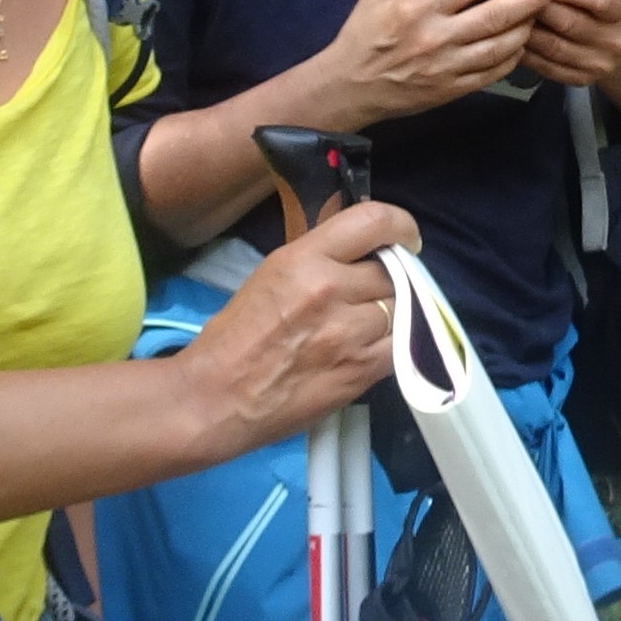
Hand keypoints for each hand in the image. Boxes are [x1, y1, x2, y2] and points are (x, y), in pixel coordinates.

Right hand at [185, 200, 422, 448]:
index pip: (374, 222)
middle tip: (376, 291)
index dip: (401, 226)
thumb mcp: (273, 275)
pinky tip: (374, 346)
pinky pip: (403, 346)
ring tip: (370, 323)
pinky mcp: (362, 370)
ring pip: (404, 309)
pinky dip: (396, 344)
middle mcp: (331, 290)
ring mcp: (350, 333)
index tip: (404, 238)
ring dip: (394, 314)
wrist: (216, 399)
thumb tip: (363, 246)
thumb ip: (321, 258)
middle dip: (392, 278)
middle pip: (395, 271)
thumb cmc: (236, 336)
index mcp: (303, 260)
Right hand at [324, 0, 541, 125]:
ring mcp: (448, 67)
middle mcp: (437, 37)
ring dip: (525, 29)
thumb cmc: (364, 34)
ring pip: (500, 47)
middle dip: (527, 1)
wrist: (350, 87)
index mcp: (419, 8)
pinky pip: (492, 74)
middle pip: (494, 16)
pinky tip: (519, 45)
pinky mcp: (453, 89)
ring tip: (537, 15)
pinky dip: (512, 59)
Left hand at [520, 0, 620, 90]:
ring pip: (552, 46)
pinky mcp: (581, 78)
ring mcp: (597, 63)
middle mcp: (614, 41)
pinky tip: (514, 38)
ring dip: (525, 29)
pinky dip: (526, 51)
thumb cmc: (610, 11)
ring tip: (508, 14)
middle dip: (537, 7)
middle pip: (568, 23)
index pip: (598, 0)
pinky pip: (545, 65)